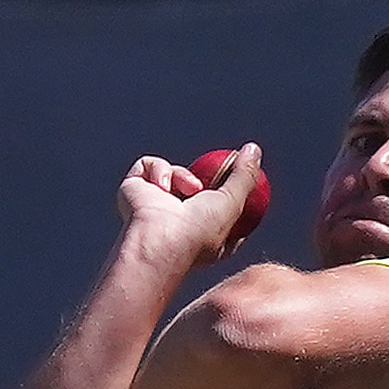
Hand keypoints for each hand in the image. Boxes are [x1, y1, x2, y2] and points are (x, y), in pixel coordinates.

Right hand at [119, 144, 266, 274]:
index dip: (228, 199)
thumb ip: (245, 176)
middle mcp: (173, 224)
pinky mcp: (134, 191)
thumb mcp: (234, 203)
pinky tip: (160, 187)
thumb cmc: (198, 231)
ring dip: (182, 176)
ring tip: (188, 189)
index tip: (241, 187)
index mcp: (199, 237)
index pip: (216, 215)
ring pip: (172, 174)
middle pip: (193, 190)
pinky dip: (158, 171)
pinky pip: (148, 166)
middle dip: (203, 180)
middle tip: (217, 169)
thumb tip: (253, 149)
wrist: (158, 239)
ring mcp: (153, 207)